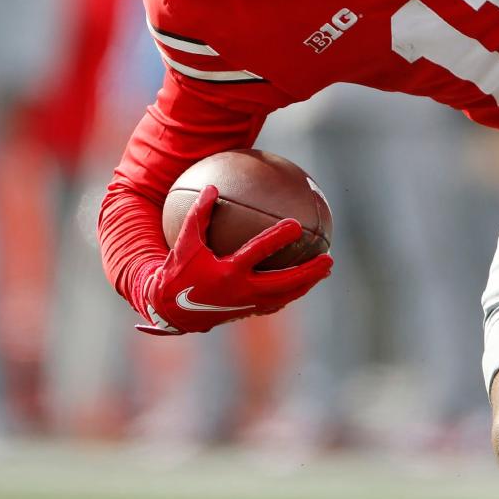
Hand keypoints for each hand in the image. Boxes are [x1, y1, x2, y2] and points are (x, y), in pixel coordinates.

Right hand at [137, 185, 333, 334]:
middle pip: (283, 283)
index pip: (257, 253)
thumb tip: (213, 187)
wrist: (170, 311)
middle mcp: (241, 291)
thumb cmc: (177, 272)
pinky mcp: (246, 312)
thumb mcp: (185, 243)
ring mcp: (246, 305)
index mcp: (227, 272)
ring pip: (284, 296)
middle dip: (308, 272)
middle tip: (329, 259)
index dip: (277, 239)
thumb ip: (198, 214)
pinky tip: (303, 282)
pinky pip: (275, 303)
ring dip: (306, 284)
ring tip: (325, 271)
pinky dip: (291, 293)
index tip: (296, 225)